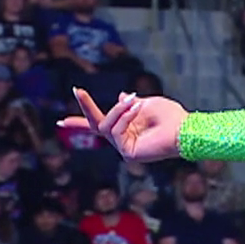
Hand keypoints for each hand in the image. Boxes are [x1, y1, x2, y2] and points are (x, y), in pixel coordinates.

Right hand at [64, 89, 187, 162]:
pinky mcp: (128, 153)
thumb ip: (131, 104)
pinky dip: (124, 117)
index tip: (60, 122)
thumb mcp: (148, 104)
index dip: (80, 124)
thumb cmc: (171, 117)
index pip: (100, 126)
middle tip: (78, 91)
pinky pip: (115, 131)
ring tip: (133, 100)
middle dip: (86, 109)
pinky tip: (136, 109)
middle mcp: (124, 139)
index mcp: (127, 128)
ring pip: (106, 126)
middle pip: (96, 127)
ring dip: (118, 110)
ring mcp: (125, 148)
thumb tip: (121, 96)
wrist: (184, 129)